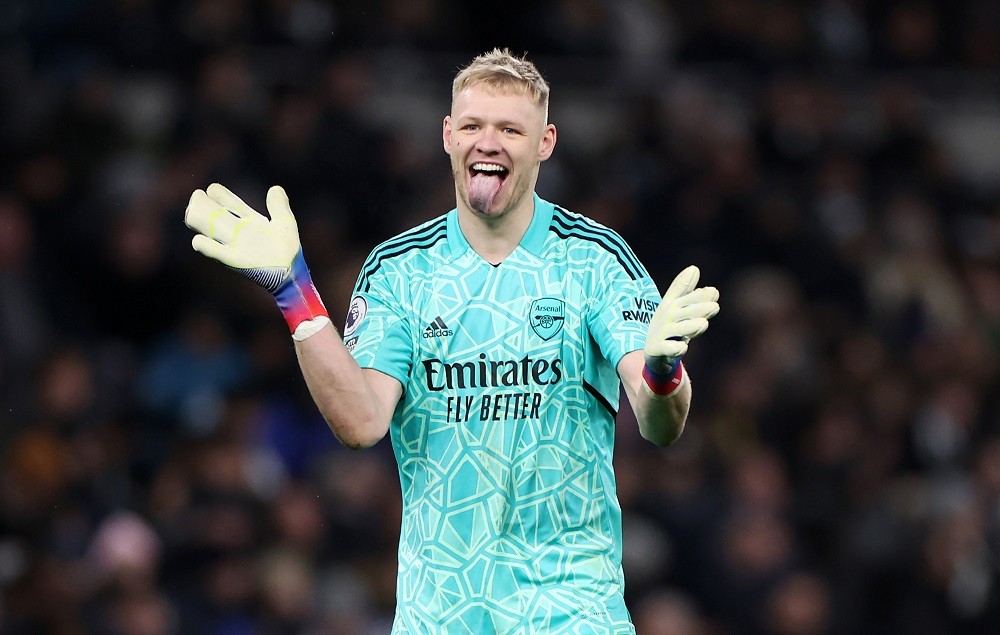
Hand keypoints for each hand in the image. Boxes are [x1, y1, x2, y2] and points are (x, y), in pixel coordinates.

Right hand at [184, 183, 328, 338]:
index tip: (212, 189)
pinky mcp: (236, 261)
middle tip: (196, 196)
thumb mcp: (285, 223)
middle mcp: (241, 232)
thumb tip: (274, 188)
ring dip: (202, 223)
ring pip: (214, 231)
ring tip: (191, 212)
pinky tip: (197, 240)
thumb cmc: (288, 250)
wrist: (291, 273)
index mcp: (251, 222)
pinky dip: (208, 247)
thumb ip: (279, 206)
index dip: (222, 196)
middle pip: (219, 216)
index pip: (233, 205)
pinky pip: (218, 253)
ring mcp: (236, 246)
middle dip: (207, 206)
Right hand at [642, 265, 719, 390]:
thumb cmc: (668, 326)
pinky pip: (666, 349)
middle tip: (714, 307)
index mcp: (671, 306)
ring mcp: (661, 334)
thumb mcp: (674, 306)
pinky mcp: (656, 349)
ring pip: (678, 330)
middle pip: (684, 312)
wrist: (652, 352)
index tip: (713, 292)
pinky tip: (682, 348)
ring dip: (689, 327)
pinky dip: (674, 349)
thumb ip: (684, 289)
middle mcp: (666, 318)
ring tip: (703, 324)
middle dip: (698, 309)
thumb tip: (694, 268)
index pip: (686, 298)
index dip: (698, 296)